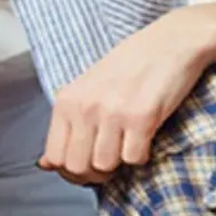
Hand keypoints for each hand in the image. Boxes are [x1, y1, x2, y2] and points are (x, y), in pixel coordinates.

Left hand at [39, 4, 215, 184]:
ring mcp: (112, 112)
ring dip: (119, 163)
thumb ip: (67, 127)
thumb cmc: (130, 66)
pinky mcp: (141, 117)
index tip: (88, 164)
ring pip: (105, 166)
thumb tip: (44, 165)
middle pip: (78, 168)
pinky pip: (133, 159)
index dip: (71, 171)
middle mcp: (86, 106)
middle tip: (110, 160)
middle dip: (95, 173)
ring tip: (128, 143)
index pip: (55, 158)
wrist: (172, 41)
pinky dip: (142, 155)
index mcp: (67, 100)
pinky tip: (145, 136)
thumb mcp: (88, 91)